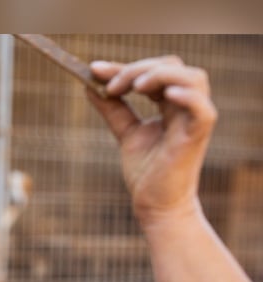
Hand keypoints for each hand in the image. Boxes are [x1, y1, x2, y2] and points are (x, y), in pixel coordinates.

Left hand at [88, 56, 216, 229]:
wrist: (154, 204)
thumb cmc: (146, 172)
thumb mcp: (125, 133)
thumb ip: (112, 108)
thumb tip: (89, 86)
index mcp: (170, 103)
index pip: (152, 71)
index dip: (123, 67)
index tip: (93, 69)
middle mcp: (185, 106)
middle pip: (171, 66)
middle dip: (137, 69)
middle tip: (110, 87)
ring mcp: (194, 119)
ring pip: (192, 77)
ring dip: (161, 75)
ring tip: (134, 87)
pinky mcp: (197, 135)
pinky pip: (202, 108)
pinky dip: (187, 96)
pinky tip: (165, 95)